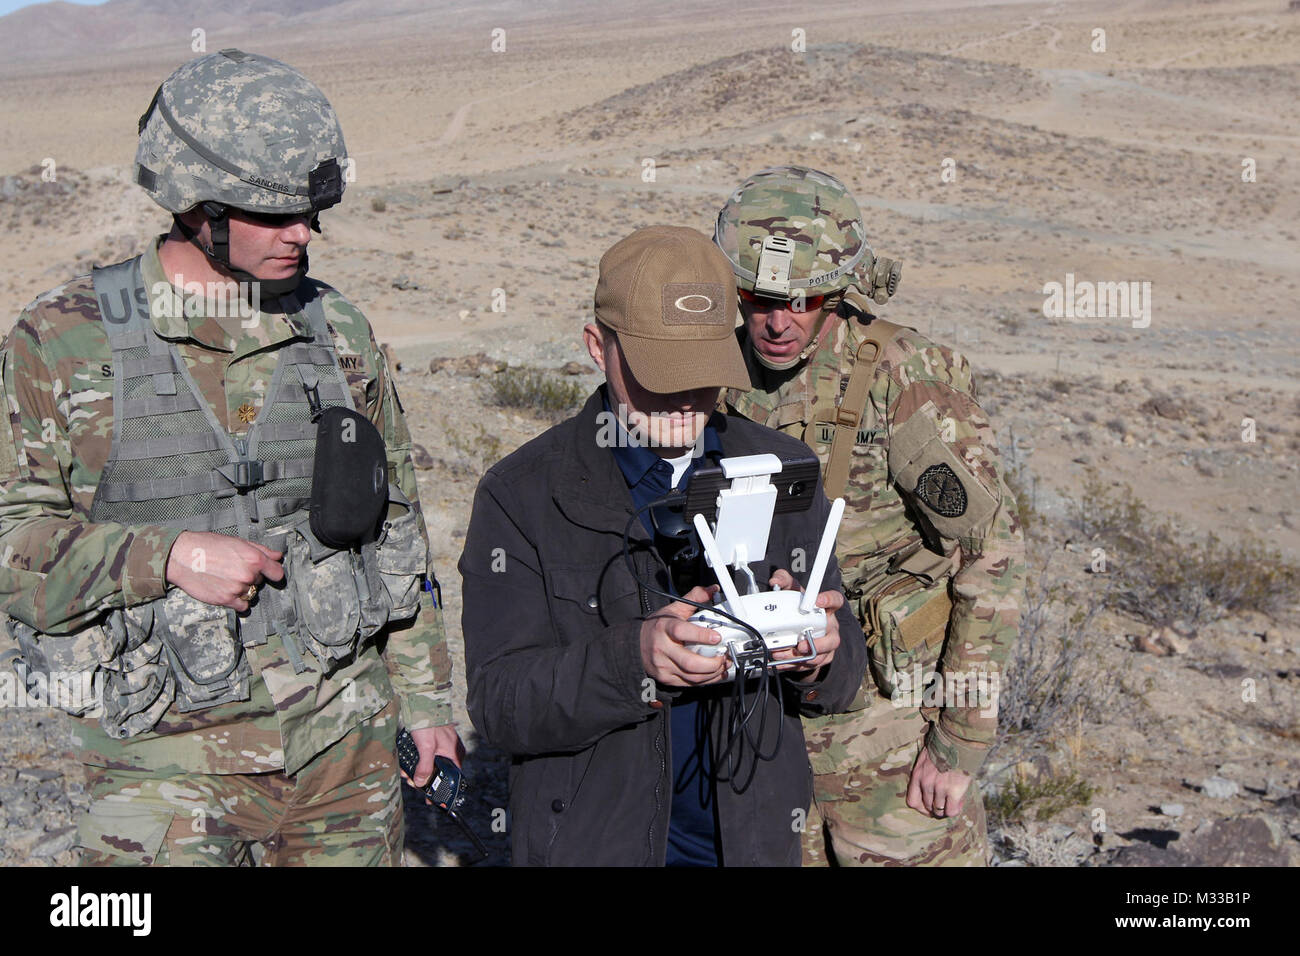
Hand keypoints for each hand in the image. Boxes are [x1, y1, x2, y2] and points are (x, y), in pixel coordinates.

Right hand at [165, 530, 284, 611]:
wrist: (181, 556)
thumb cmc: (207, 545)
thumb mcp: (237, 542)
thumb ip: (260, 550)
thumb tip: (277, 556)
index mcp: (254, 559)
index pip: (277, 572)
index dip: (274, 572)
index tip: (270, 573)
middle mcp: (248, 575)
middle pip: (260, 581)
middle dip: (251, 576)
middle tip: (234, 568)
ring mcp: (237, 589)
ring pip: (251, 593)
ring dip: (243, 588)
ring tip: (227, 578)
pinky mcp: (226, 600)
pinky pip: (243, 606)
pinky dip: (238, 601)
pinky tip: (228, 591)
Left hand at [402, 725, 466, 803]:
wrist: (422, 704)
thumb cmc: (429, 724)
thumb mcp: (426, 748)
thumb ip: (424, 766)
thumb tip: (420, 783)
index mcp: (455, 754)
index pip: (452, 778)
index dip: (440, 790)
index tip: (430, 798)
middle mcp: (451, 752)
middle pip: (439, 773)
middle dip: (423, 779)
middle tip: (411, 781)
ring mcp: (442, 747)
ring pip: (431, 765)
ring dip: (418, 771)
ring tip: (405, 773)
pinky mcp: (434, 743)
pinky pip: (427, 757)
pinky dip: (418, 762)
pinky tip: (407, 764)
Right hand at [639, 584, 729, 686]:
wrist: (635, 644)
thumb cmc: (657, 626)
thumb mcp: (674, 609)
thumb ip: (694, 598)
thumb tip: (712, 589)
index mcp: (664, 627)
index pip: (682, 631)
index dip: (701, 635)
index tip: (717, 637)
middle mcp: (662, 648)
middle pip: (689, 662)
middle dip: (712, 663)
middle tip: (724, 657)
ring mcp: (663, 666)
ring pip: (692, 677)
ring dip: (712, 674)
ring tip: (723, 665)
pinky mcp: (666, 678)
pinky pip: (689, 684)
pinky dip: (706, 681)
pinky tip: (715, 674)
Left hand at [766, 569, 842, 680]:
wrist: (804, 633)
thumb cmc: (801, 611)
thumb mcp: (794, 594)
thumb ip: (785, 582)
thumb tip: (775, 579)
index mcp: (826, 610)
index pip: (836, 601)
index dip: (829, 600)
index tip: (819, 600)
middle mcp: (830, 629)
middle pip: (832, 639)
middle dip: (816, 644)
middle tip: (799, 644)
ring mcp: (826, 646)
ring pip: (819, 656)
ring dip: (799, 658)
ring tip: (781, 655)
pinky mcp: (818, 659)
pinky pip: (808, 666)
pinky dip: (791, 665)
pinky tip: (777, 663)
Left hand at [907, 745, 971, 817]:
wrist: (958, 740)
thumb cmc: (944, 747)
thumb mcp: (926, 758)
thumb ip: (925, 773)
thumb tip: (929, 787)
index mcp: (918, 775)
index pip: (912, 801)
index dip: (921, 807)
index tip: (928, 807)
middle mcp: (926, 783)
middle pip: (927, 807)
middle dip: (936, 808)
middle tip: (945, 802)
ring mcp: (939, 788)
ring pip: (939, 811)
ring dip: (946, 808)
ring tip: (953, 800)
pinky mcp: (954, 791)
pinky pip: (951, 810)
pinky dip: (955, 809)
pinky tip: (959, 801)